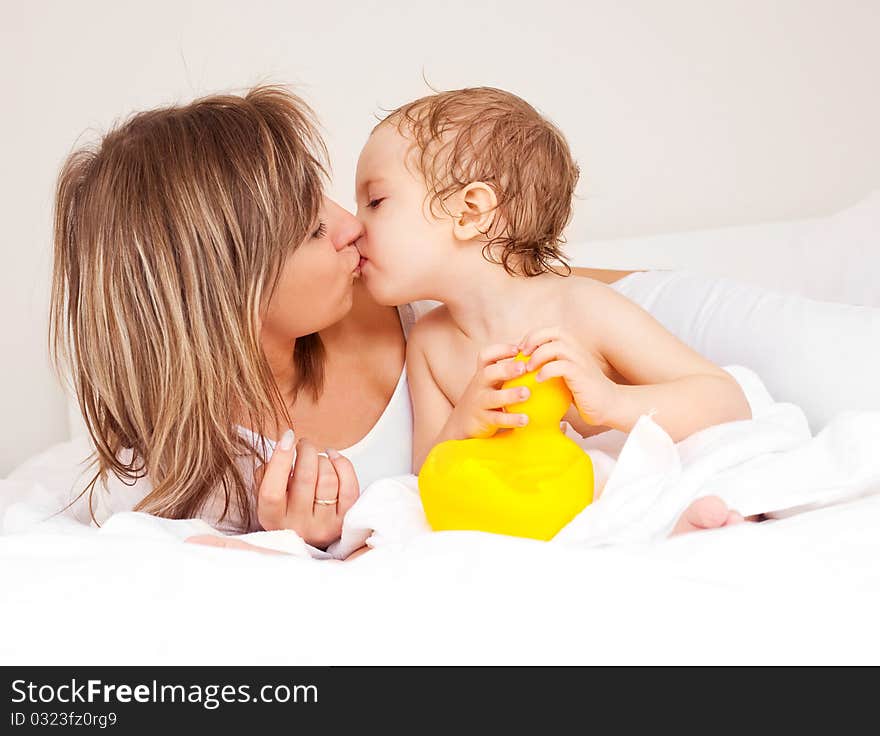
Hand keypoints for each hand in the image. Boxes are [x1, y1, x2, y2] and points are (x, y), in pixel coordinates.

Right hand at [252, 429, 358, 548]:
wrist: (307, 534)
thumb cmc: (285, 506)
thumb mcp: (268, 493)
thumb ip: (268, 472)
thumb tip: (286, 444)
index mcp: (272, 518)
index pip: (272, 490)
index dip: (281, 458)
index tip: (288, 437)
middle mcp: (298, 525)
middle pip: (306, 477)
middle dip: (307, 450)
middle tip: (304, 444)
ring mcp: (324, 526)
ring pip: (328, 478)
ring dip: (323, 459)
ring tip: (316, 458)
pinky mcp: (345, 521)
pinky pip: (349, 485)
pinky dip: (342, 464)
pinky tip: (333, 458)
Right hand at [443, 344, 531, 439]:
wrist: (463, 422)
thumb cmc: (486, 396)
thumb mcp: (492, 381)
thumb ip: (508, 371)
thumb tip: (538, 358)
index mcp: (483, 372)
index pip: (486, 356)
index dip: (501, 350)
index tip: (518, 349)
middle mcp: (479, 385)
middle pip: (488, 373)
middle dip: (506, 369)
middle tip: (523, 367)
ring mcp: (479, 402)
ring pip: (493, 397)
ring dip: (510, 394)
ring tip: (526, 393)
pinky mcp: (482, 419)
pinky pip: (497, 419)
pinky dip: (511, 419)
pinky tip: (525, 419)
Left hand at [519, 327, 619, 427]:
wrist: (609, 406)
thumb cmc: (583, 394)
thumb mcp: (565, 378)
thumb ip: (552, 368)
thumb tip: (525, 369)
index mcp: (574, 348)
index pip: (552, 331)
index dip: (534, 335)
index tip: (521, 350)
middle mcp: (578, 350)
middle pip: (554, 332)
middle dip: (534, 339)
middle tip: (521, 354)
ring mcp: (581, 362)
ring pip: (557, 346)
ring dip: (538, 355)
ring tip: (527, 368)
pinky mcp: (582, 375)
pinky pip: (561, 366)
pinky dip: (546, 370)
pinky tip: (538, 380)